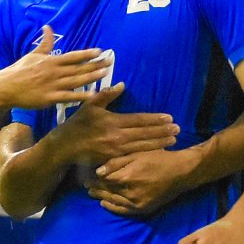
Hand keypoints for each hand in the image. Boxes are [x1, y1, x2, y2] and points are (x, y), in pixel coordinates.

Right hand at [0, 26, 111, 110]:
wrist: (4, 88)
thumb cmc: (18, 71)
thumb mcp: (32, 54)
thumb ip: (45, 43)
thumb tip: (48, 27)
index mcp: (50, 61)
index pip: (73, 56)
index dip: (87, 53)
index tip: (100, 51)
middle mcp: (54, 72)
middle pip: (79, 67)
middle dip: (95, 64)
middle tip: (110, 61)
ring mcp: (52, 85)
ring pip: (76, 80)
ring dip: (92, 76)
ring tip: (106, 73)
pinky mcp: (49, 98)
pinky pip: (69, 96)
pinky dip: (81, 95)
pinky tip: (93, 94)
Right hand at [54, 85, 177, 165]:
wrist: (65, 147)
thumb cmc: (78, 124)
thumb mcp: (90, 105)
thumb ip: (106, 94)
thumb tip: (122, 84)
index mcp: (113, 121)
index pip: (139, 120)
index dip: (155, 119)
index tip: (169, 118)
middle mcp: (117, 136)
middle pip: (145, 134)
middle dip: (162, 132)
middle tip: (178, 129)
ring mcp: (116, 150)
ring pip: (142, 146)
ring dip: (159, 143)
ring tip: (173, 140)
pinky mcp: (113, 159)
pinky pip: (133, 156)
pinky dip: (146, 153)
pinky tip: (157, 152)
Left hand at [88, 144, 196, 215]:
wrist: (181, 172)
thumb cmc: (159, 159)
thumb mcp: (137, 154)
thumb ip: (117, 163)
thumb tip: (98, 171)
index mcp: (128, 177)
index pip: (104, 179)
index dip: (94, 177)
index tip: (85, 174)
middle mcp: (131, 193)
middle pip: (107, 191)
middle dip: (95, 187)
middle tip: (84, 185)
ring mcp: (137, 203)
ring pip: (113, 201)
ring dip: (101, 196)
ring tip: (91, 193)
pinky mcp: (143, 209)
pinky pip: (123, 211)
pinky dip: (112, 207)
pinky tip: (104, 203)